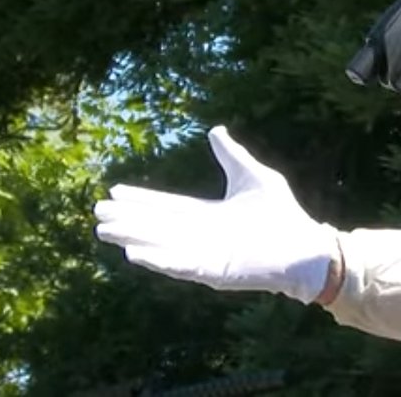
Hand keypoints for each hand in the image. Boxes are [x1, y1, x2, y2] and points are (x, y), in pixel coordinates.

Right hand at [94, 126, 339, 303]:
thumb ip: (232, 155)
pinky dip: (157, 260)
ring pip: (161, 245)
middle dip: (127, 220)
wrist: (304, 244)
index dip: (141, 200)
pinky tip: (135, 253)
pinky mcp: (214, 272)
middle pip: (156, 227)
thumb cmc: (282, 214)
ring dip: (133, 238)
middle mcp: (201, 236)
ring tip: (106, 232)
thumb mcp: (252, 176)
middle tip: (96, 214)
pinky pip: (180, 266)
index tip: (113, 191)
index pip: (166, 206)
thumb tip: (214, 129)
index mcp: (208, 215)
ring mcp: (205, 255)